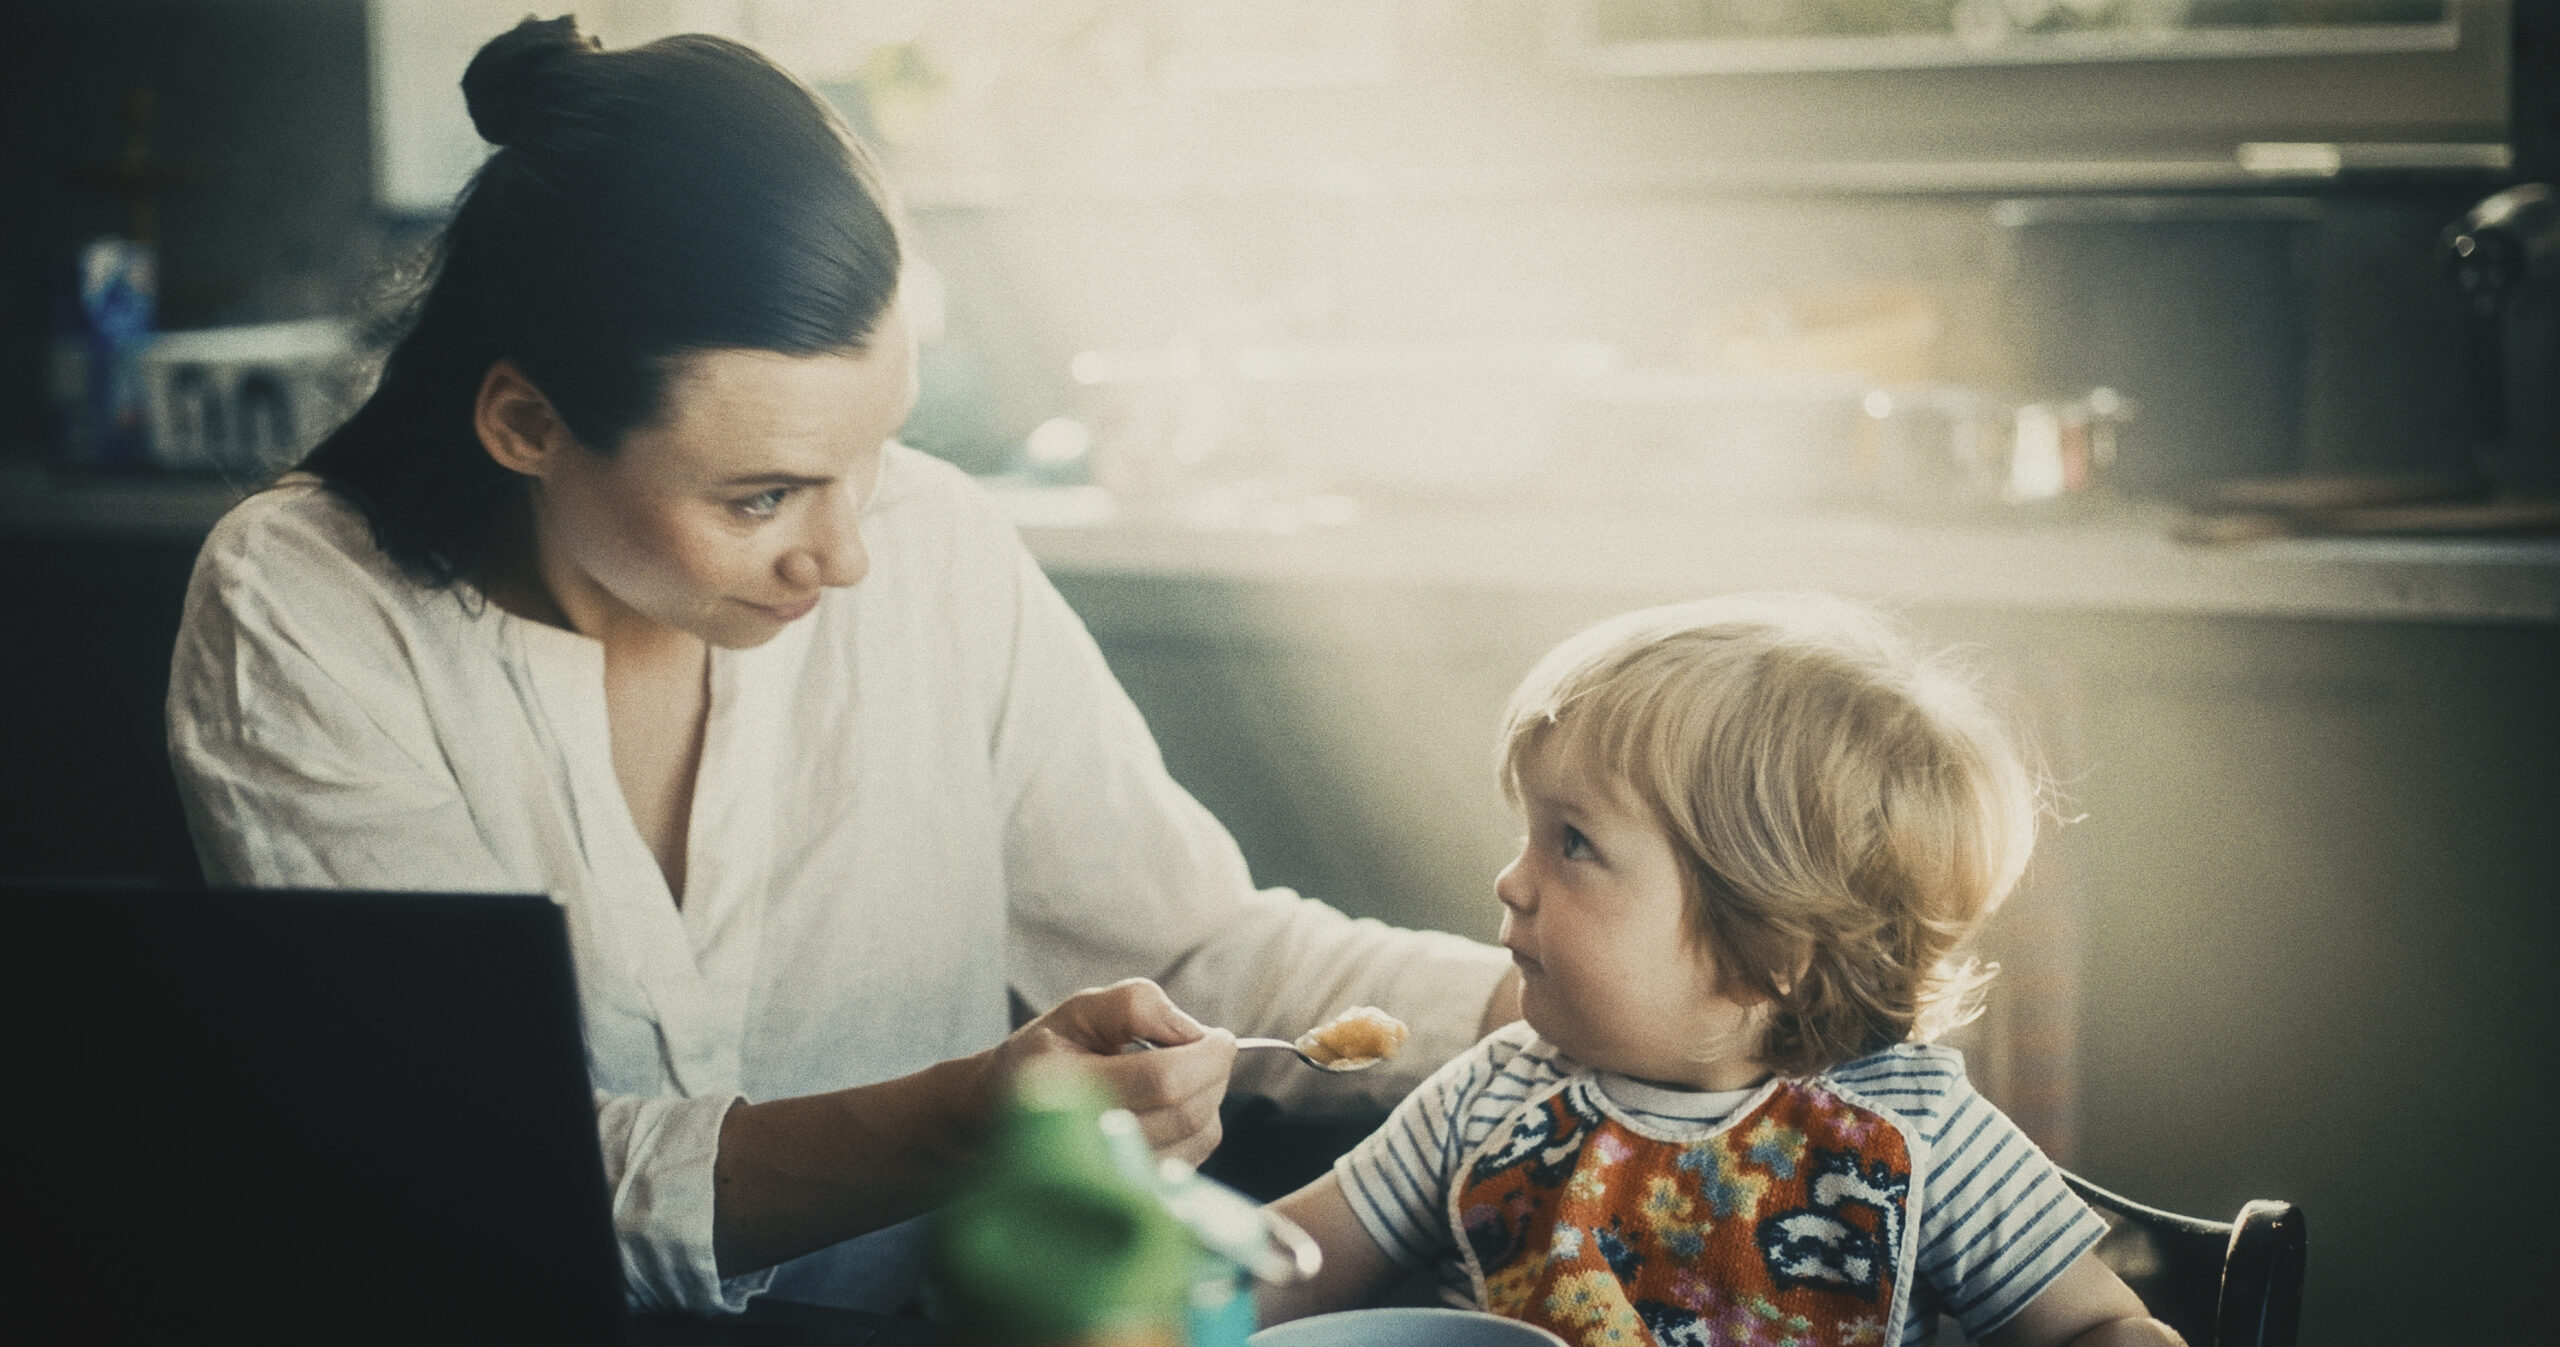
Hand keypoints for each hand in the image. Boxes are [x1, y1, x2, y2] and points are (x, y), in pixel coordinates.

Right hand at [985, 978, 1237, 1164]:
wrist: (1003, 1117)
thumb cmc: (1046, 1057)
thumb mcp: (1077, 1011)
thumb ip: (1134, 1005)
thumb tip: (1192, 1032)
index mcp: (1064, 1087)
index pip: (1161, 1080)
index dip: (1204, 1055)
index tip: (1220, 1037)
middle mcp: (1083, 1141)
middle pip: (1186, 1112)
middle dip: (1213, 1072)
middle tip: (1210, 1049)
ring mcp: (1108, 1176)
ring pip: (1198, 1137)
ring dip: (1210, 1098)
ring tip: (1185, 1075)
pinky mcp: (1132, 1191)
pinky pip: (1194, 1157)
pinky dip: (1200, 1125)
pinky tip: (1173, 1106)